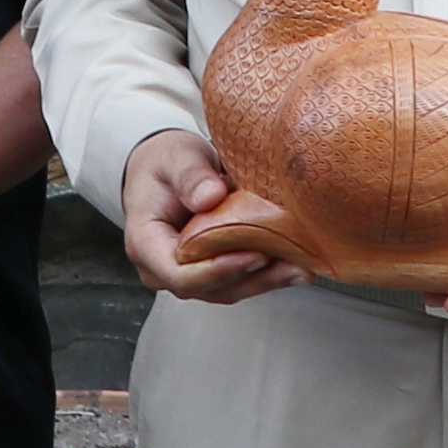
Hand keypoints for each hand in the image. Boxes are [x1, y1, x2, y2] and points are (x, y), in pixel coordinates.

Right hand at [118, 129, 294, 304]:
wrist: (162, 168)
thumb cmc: (164, 162)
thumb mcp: (175, 157)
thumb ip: (190, 175)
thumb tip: (210, 196)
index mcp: (145, 243)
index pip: (179, 273)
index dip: (218, 270)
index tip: (254, 255)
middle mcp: (163, 267)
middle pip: (208, 287)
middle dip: (253, 279)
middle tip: (292, 264)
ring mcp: (186, 273)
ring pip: (227, 289)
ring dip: (266, 281)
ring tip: (302, 268)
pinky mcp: (209, 270)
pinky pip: (237, 279)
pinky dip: (266, 274)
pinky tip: (295, 264)